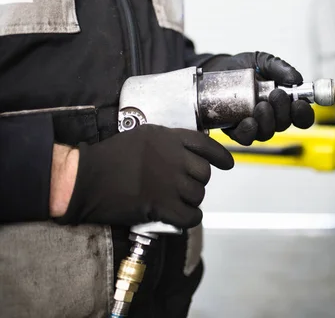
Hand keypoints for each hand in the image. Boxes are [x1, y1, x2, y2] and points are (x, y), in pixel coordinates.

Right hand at [54, 125, 233, 227]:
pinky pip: (190, 216)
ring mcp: (168, 182)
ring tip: (174, 201)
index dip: (220, 156)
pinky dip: (189, 218)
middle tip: (181, 188)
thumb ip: (167, 142)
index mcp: (168, 137)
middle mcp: (173, 157)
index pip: (206, 144)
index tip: (228, 164)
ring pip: (198, 195)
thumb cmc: (109, 157)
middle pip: (203, 174)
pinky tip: (180, 216)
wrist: (85, 178)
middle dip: (197, 182)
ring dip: (190, 201)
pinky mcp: (160, 205)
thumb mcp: (141, 137)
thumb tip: (187, 153)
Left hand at [202, 52, 314, 144]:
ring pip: (267, 133)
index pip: (301, 116)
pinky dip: (249, 131)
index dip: (304, 114)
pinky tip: (249, 121)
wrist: (216, 69)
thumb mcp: (262, 61)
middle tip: (277, 94)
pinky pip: (245, 138)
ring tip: (261, 106)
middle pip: (284, 124)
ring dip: (267, 122)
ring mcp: (254, 124)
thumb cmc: (242, 67)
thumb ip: (280, 67)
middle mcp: (271, 116)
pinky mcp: (236, 129)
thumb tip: (296, 79)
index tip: (299, 103)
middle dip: (283, 111)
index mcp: (283, 102)